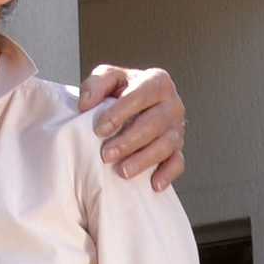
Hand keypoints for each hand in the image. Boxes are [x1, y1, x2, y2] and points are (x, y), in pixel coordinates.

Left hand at [79, 64, 186, 191]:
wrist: (133, 107)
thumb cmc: (121, 92)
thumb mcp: (107, 79)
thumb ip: (95, 84)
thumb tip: (86, 104)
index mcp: (157, 82)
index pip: (142, 95)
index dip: (121, 112)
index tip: (100, 129)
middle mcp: (172, 104)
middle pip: (155, 123)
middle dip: (130, 141)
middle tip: (106, 155)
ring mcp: (177, 128)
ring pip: (167, 145)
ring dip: (144, 159)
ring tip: (122, 171)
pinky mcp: (178, 149)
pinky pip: (177, 163)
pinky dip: (167, 174)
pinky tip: (153, 184)